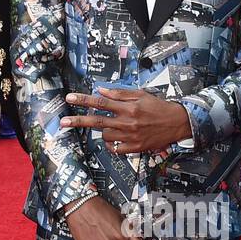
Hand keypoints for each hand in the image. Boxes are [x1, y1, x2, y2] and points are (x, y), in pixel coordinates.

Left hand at [61, 87, 190, 152]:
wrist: (177, 123)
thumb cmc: (158, 107)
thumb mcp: (140, 95)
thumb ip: (119, 93)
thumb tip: (101, 91)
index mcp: (128, 107)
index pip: (101, 102)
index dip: (83, 100)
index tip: (69, 98)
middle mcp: (128, 122)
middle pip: (97, 121)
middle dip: (78, 121)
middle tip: (63, 122)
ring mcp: (130, 137)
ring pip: (105, 136)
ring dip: (104, 131)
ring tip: (115, 126)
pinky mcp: (134, 148)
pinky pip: (114, 148)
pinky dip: (112, 143)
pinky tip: (117, 137)